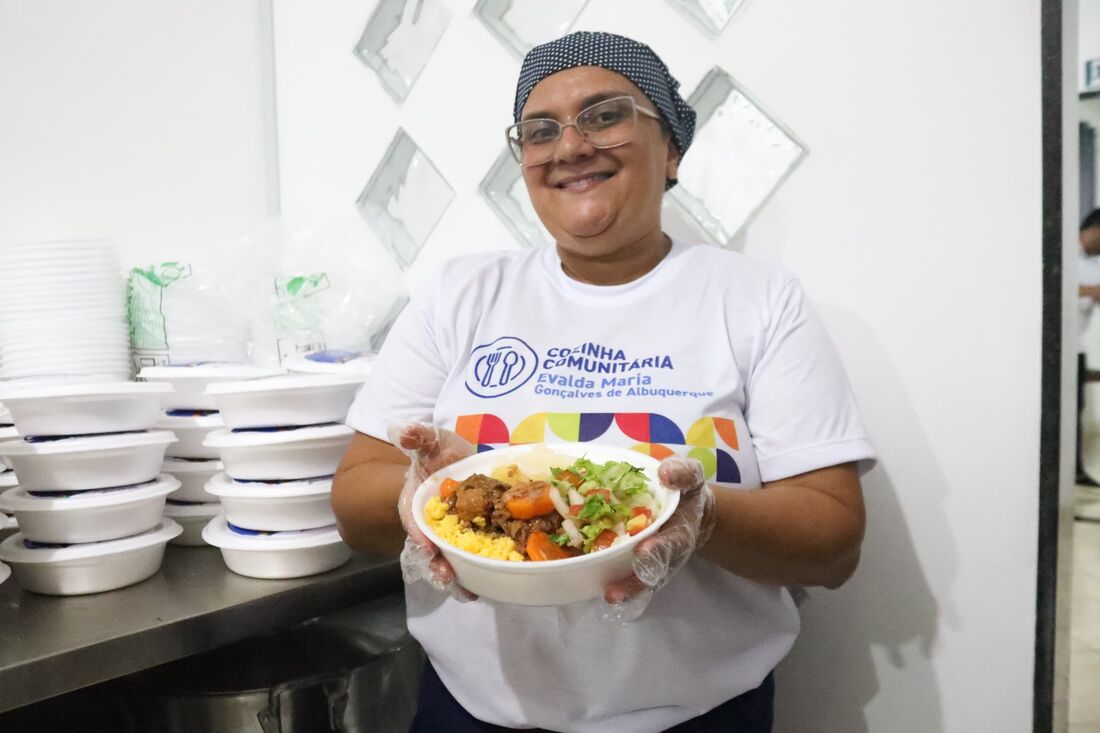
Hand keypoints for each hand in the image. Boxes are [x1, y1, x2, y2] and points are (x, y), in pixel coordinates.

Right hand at [388, 422, 476, 600]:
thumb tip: (402, 430)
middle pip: (430, 549)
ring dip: (459, 576)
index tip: (425, 545)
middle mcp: (430, 522)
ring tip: (469, 592)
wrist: (453, 459)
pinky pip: (475, 554)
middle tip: (448, 578)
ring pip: (450, 558)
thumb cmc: (436, 451)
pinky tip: (493, 581)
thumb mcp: (428, 439)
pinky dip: (481, 569)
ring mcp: (450, 531)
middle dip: (438, 565)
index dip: (418, 533)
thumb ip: (416, 436)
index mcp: (416, 501)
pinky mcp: (472, 534)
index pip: (413, 520)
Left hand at [600, 456, 716, 622]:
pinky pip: (626, 574)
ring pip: (640, 580)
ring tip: (608, 596)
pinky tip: (593, 584)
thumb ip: (682, 473)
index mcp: (681, 530)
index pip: (671, 542)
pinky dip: (613, 580)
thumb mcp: (690, 476)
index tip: (642, 550)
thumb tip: (666, 474)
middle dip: (635, 580)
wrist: (688, 508)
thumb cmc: (685, 491)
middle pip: (652, 571)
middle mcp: (667, 553)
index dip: (658, 548)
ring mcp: (653, 562)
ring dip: (624, 589)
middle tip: (615, 589)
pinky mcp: (637, 563)